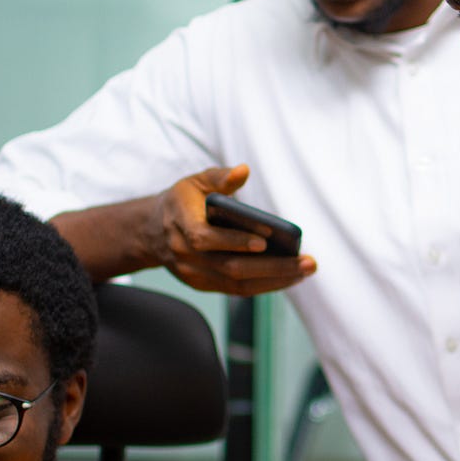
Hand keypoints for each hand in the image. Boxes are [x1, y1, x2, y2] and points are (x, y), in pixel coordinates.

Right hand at [145, 164, 314, 295]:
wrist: (152, 231)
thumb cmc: (182, 201)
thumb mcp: (195, 181)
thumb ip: (219, 177)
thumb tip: (243, 170)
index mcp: (181, 223)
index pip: (205, 238)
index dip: (234, 241)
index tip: (265, 241)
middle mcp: (185, 254)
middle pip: (230, 267)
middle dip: (272, 267)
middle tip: (307, 261)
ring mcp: (193, 273)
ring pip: (237, 283)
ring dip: (274, 279)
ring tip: (305, 269)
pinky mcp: (202, 284)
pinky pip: (236, 289)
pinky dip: (264, 285)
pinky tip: (289, 276)